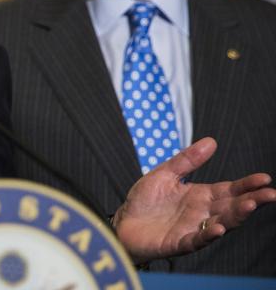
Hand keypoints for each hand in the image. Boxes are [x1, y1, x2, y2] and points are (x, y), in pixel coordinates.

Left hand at [113, 137, 275, 262]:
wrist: (123, 222)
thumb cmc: (145, 200)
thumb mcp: (165, 174)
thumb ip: (187, 160)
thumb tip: (211, 141)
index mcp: (200, 196)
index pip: (229, 190)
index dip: (247, 185)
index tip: (265, 178)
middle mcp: (202, 213)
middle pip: (231, 207)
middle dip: (251, 201)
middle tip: (270, 195)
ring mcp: (193, 229)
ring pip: (221, 223)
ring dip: (236, 216)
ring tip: (249, 205)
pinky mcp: (179, 243)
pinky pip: (197, 240)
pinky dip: (209, 235)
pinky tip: (219, 228)